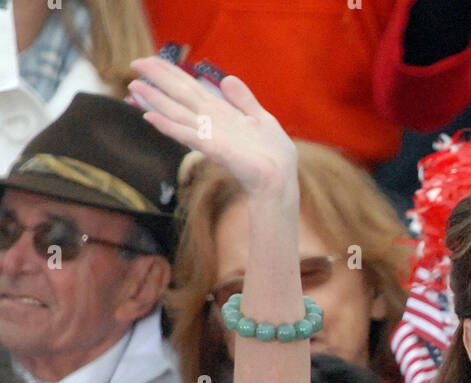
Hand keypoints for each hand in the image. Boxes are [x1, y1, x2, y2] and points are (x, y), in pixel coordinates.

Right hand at [129, 56, 296, 197]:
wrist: (280, 179)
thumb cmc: (273, 155)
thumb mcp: (261, 119)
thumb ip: (244, 100)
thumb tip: (227, 78)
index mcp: (221, 112)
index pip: (191, 87)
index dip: (172, 73)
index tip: (151, 59)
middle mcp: (211, 121)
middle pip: (180, 95)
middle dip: (157, 79)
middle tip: (134, 63)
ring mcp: (210, 135)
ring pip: (177, 113)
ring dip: (155, 100)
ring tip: (134, 86)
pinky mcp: (215, 149)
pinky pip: (188, 135)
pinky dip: (169, 126)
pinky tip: (151, 117)